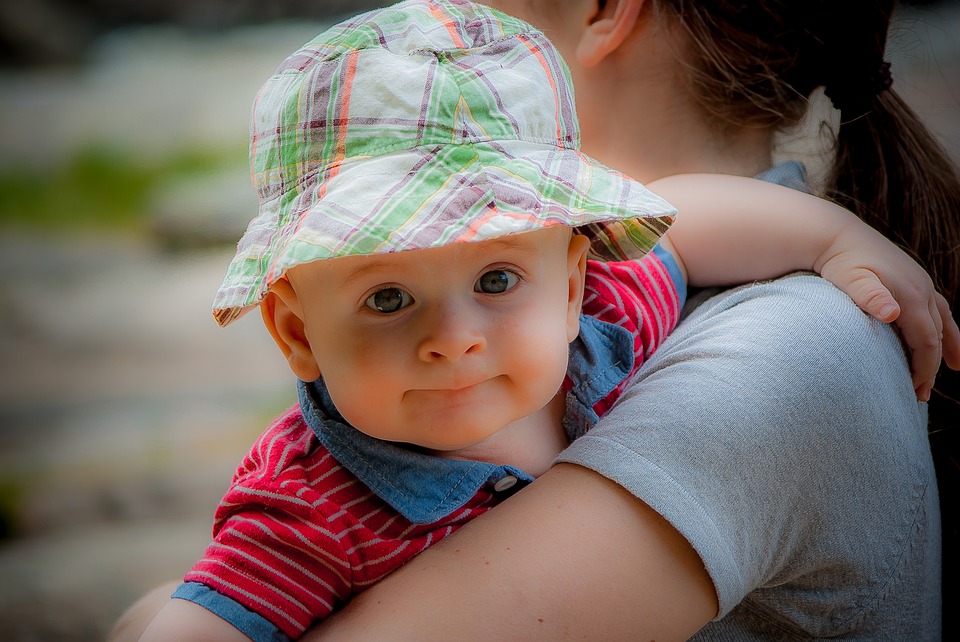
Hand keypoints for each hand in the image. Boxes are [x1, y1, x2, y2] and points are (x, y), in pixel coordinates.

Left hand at [816, 222, 959, 400]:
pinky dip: (944, 327)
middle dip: (932, 366)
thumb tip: (892, 314)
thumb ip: (870, 297)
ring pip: (943, 321)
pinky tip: (943, 339)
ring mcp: (921, 284)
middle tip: (920, 394)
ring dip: (945, 347)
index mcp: (911, 296)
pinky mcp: (915, 280)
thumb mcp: (851, 280)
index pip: (928, 341)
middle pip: (937, 336)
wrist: (837, 236)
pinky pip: (938, 309)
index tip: (915, 391)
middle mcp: (923, 290)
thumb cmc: (841, 263)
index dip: (925, 368)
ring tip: (949, 370)